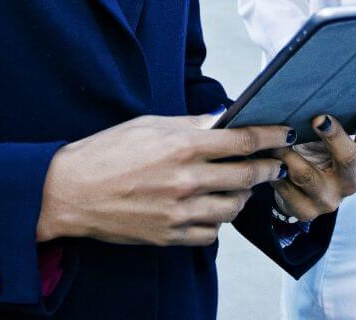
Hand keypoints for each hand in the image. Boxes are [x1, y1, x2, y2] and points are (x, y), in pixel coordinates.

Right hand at [36, 114, 292, 246]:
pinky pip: (211, 234)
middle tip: (276, 164)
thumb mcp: (150, 124)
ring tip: (242, 186)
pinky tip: (213, 209)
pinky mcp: (170, 236)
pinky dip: (218, 222)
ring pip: (234, 208)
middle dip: (267, 169)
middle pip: (246, 176)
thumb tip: (224, 118)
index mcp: (182, 146)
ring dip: (244, 196)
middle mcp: (185, 180)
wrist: (70, 191)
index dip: (271, 137)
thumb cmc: (108, 151)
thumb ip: (191, 124)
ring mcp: (179, 212)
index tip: (285, 134)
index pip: (243, 141)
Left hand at [271, 103, 355, 220]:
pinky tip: (262, 154)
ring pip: (306, 174)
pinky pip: (283, 185)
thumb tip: (320, 83)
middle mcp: (350, 182)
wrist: (297, 186)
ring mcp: (327, 199)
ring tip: (274, 135)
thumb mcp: (329, 136)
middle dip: (334, 136)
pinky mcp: (303, 210)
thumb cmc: (316, 150)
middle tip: (319, 117)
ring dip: (288, 151)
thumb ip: (332, 118)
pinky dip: (272, 167)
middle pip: (348, 159)